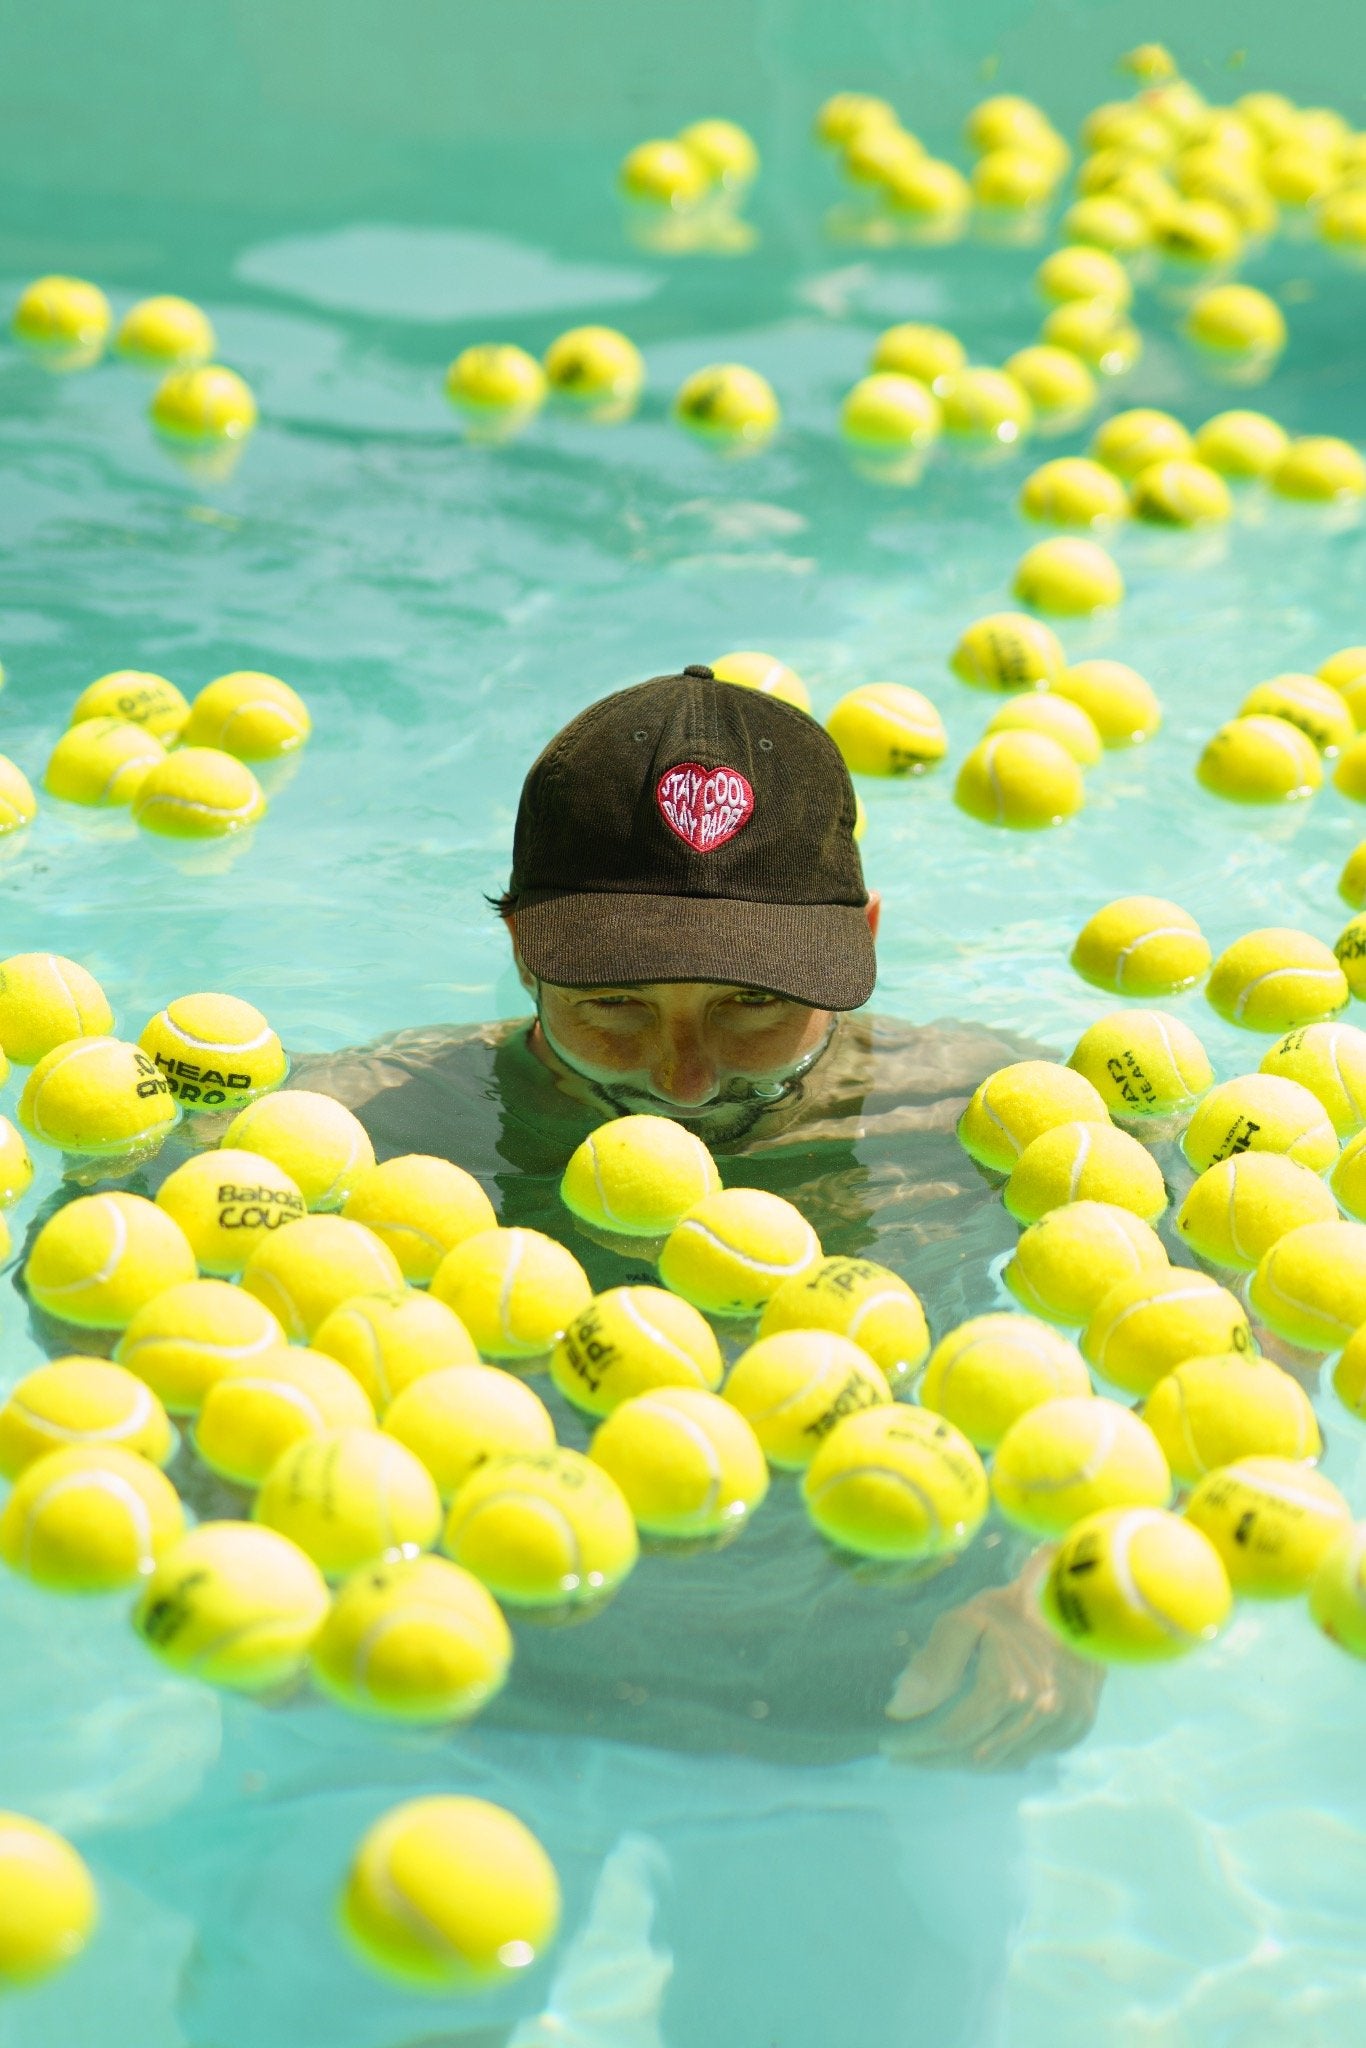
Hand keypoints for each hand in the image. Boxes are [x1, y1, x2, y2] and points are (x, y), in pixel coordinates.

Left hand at [881, 1551, 1102, 1770]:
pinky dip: (994, 1757)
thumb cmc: (1009, 1613)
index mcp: (1009, 1687)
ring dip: (961, 1762)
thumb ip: (933, 1665)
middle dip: (933, 1758)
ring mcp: (1062, 1724)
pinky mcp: (1075, 1730)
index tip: (890, 1746)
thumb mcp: (963, 1624)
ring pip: (1000, 1762)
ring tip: (930, 1753)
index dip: (919, 1743)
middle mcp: (1040, 1712)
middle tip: (903, 1755)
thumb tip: (900, 1708)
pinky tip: (970, 1749)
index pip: (954, 1732)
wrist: (1071, 1606)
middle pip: (974, 1755)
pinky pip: (1025, 1757)